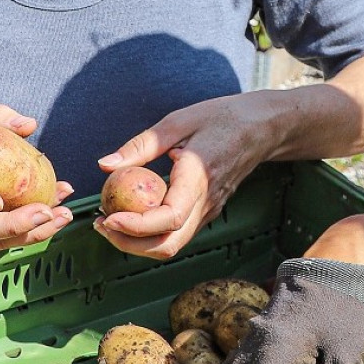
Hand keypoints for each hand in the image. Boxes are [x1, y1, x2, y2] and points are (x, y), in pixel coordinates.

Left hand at [94, 92, 282, 259]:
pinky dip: (151, 234)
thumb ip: (141, 145)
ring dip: (138, 243)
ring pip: (172, 245)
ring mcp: (209, 211)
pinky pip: (178, 233)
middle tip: (101, 226)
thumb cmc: (222, 118)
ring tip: (109, 222)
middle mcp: (206, 203)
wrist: (262, 128)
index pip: (168, 218)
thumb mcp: (178, 121)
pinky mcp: (208, 211)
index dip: (135, 226)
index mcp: (199, 178)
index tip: (108, 217)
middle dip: (129, 244)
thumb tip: (105, 165)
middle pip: (168, 245)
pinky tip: (132, 215)